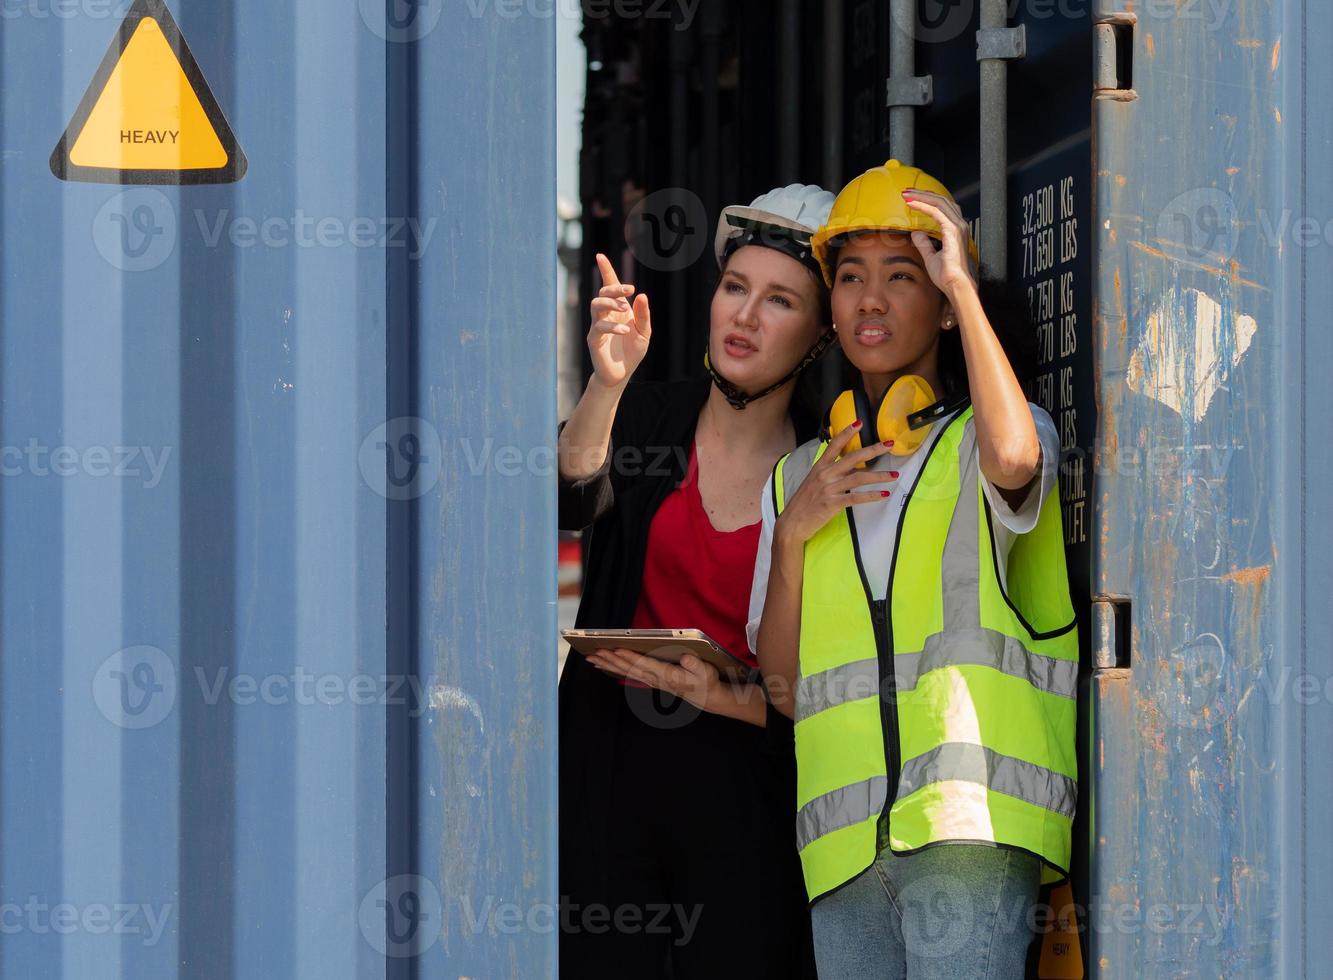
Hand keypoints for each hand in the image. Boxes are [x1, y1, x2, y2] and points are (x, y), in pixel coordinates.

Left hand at [586, 647, 719, 711]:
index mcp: (669, 676)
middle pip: (630, 669)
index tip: (616, 649)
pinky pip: (629, 674)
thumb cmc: (706, 681)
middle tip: (594, 652)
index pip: (646, 665)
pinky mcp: (651, 679)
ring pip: (626, 672)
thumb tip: (687, 656)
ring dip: (608, 665)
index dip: (631, 657)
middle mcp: (657, 679)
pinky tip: (604, 665)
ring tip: (592, 657)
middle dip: (611, 660)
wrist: (707, 697)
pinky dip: (615, 669)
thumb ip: (696, 665)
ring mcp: (652, 680)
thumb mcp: (707, 672)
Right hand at [588, 253, 651, 388]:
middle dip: (615, 287)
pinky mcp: (594, 339)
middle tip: (630, 289)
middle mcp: (606, 314)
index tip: (600, 256)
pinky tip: (624, 331)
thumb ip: (643, 315)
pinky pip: (599, 326)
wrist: (622, 374)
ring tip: (624, 309)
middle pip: (603, 291)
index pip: (610, 286)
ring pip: (596, 304)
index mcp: (618, 309)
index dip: (605, 270)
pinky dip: (612, 326)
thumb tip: (642, 296)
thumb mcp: (644, 332)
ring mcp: (598, 325)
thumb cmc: (632, 352)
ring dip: (610, 302)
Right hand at [772, 422, 896, 547]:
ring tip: (894, 475)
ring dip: (879, 476)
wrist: (792, 522)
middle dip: (873, 449)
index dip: (847, 433)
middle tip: (889, 444)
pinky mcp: (833, 503)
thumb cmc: (803, 503)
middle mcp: (825, 474)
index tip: (860, 422)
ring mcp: (829, 488)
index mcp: (819, 467)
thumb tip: (851, 469)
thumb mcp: (814, 483)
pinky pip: (856, 497)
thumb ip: (830, 474)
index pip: (835, 445)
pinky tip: (884, 494)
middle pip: (853, 458)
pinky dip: (872, 495)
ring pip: (859, 477)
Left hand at [902, 190, 977, 295]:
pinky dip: (923, 206)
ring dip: (922, 196)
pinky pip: (936, 212)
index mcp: (955, 230)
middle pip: (941, 201)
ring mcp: (958, 227)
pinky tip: (912, 204)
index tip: (912, 198)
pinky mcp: (953, 231)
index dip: (927, 200)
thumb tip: (916, 233)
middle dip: (923, 194)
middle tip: (907, 191)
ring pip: (939, 202)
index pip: (942, 208)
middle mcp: (959, 225)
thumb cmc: (947, 275)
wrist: (955, 285)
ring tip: (907, 194)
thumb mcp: (931, 256)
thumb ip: (924, 243)